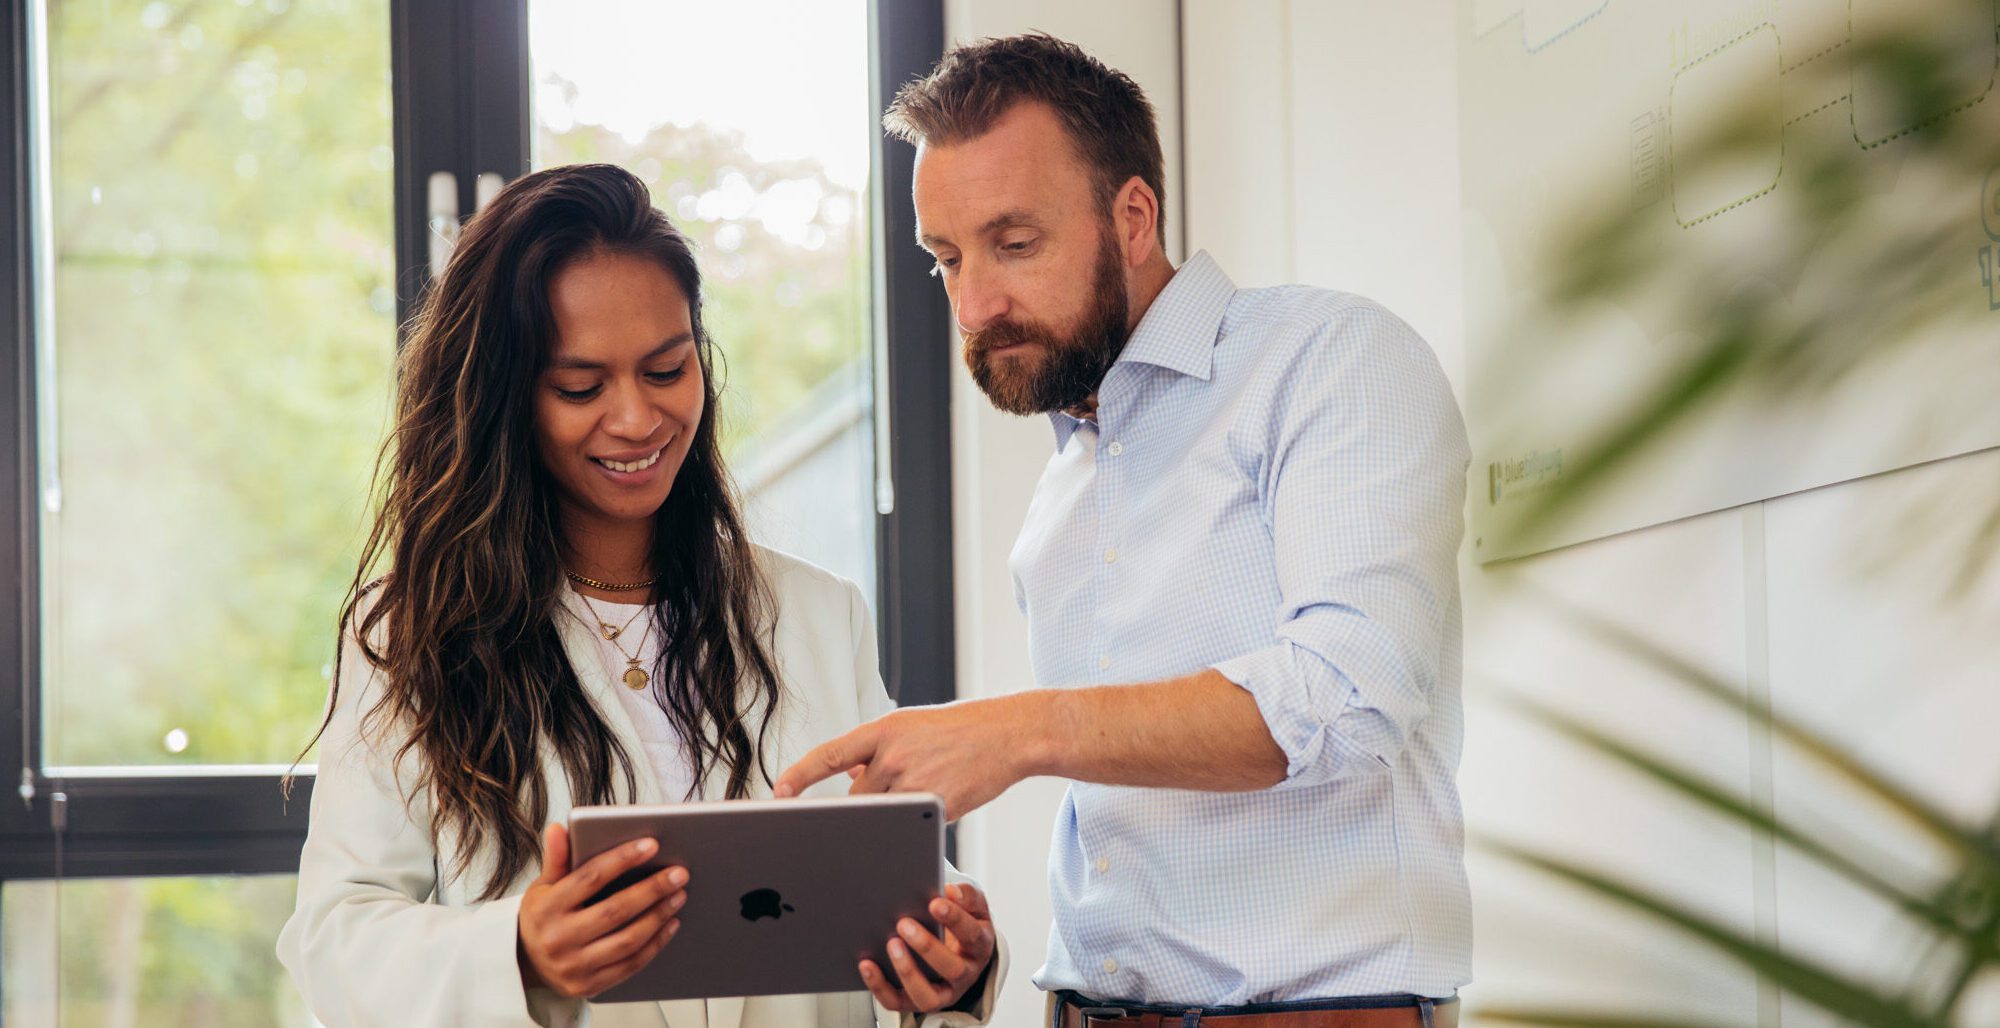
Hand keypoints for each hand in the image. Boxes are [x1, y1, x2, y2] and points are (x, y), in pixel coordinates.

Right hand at [516, 823, 688, 997]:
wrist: (524, 963)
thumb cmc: (542, 917)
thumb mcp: (542, 886)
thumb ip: (556, 858)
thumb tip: (559, 828)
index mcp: (546, 908)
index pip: (590, 878)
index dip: (622, 859)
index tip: (652, 844)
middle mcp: (558, 939)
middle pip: (615, 911)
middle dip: (652, 889)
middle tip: (679, 873)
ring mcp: (573, 966)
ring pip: (627, 940)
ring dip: (658, 916)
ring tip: (679, 896)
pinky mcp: (588, 986)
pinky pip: (630, 965)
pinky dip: (655, 944)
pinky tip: (670, 924)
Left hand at [772, 696, 1047, 819]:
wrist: (1010, 734)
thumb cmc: (962, 730)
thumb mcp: (913, 727)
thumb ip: (879, 750)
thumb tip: (850, 772)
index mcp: (884, 730)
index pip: (828, 755)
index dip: (800, 776)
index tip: (779, 794)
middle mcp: (893, 755)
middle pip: (857, 799)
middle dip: (867, 806)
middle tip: (887, 801)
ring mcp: (914, 781)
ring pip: (883, 817)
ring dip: (893, 816)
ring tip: (925, 791)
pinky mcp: (936, 806)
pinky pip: (912, 826)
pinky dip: (919, 822)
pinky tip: (945, 796)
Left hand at [857, 884, 997, 1014]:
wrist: (959, 949)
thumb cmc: (963, 923)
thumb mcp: (973, 906)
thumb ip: (966, 896)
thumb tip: (950, 892)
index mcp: (980, 946)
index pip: (972, 935)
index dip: (955, 920)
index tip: (934, 903)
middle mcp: (965, 975)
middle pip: (952, 969)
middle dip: (927, 946)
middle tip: (904, 923)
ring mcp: (943, 993)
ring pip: (927, 996)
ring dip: (907, 971)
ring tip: (891, 944)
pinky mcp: (917, 1002)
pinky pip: (897, 1002)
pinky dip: (879, 986)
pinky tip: (866, 964)